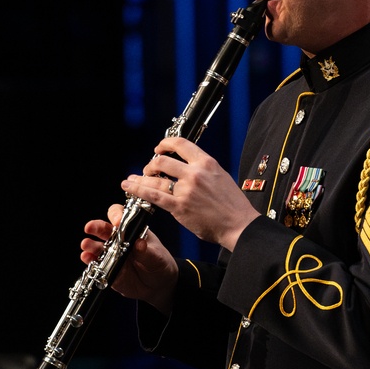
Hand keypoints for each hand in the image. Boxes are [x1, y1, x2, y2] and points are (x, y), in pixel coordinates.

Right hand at [81, 203, 178, 314]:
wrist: (158, 286)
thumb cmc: (160, 264)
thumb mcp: (157, 257)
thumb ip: (147, 251)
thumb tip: (139, 244)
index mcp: (132, 230)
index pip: (121, 216)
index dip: (117, 215)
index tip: (117, 222)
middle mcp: (119, 239)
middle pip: (103, 228)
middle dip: (95, 227)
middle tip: (90, 227)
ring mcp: (111, 253)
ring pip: (97, 245)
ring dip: (90, 244)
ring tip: (86, 245)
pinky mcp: (107, 268)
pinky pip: (96, 263)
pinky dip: (89, 260)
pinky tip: (86, 257)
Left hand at [121, 137, 258, 251]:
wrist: (239, 225)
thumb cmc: (233, 205)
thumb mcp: (221, 177)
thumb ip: (203, 171)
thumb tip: (188, 169)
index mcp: (207, 163)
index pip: (181, 144)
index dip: (165, 143)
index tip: (158, 148)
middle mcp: (195, 173)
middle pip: (163, 160)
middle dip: (151, 164)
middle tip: (148, 170)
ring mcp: (186, 190)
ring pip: (155, 178)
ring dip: (140, 178)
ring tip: (131, 180)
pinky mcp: (179, 206)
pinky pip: (154, 196)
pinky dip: (139, 190)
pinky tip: (130, 187)